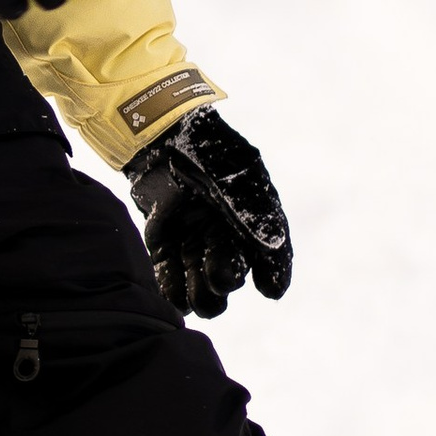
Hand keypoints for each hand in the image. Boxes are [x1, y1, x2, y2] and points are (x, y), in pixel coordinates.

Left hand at [127, 109, 291, 318]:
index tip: (269, 289)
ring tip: (195, 295)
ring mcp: (193, 238)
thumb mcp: (242, 188)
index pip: (267, 253)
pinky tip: (174, 299)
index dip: (271, 273)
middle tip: (219, 278)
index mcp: (250, 215)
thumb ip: (258, 229)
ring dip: (200, 295)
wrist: (161, 136)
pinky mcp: (164, 243)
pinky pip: (170, 276)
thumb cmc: (208, 156)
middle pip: (230, 274)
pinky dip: (172, 291)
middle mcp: (224, 232)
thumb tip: (274, 282)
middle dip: (226, 282)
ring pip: (200, 283)